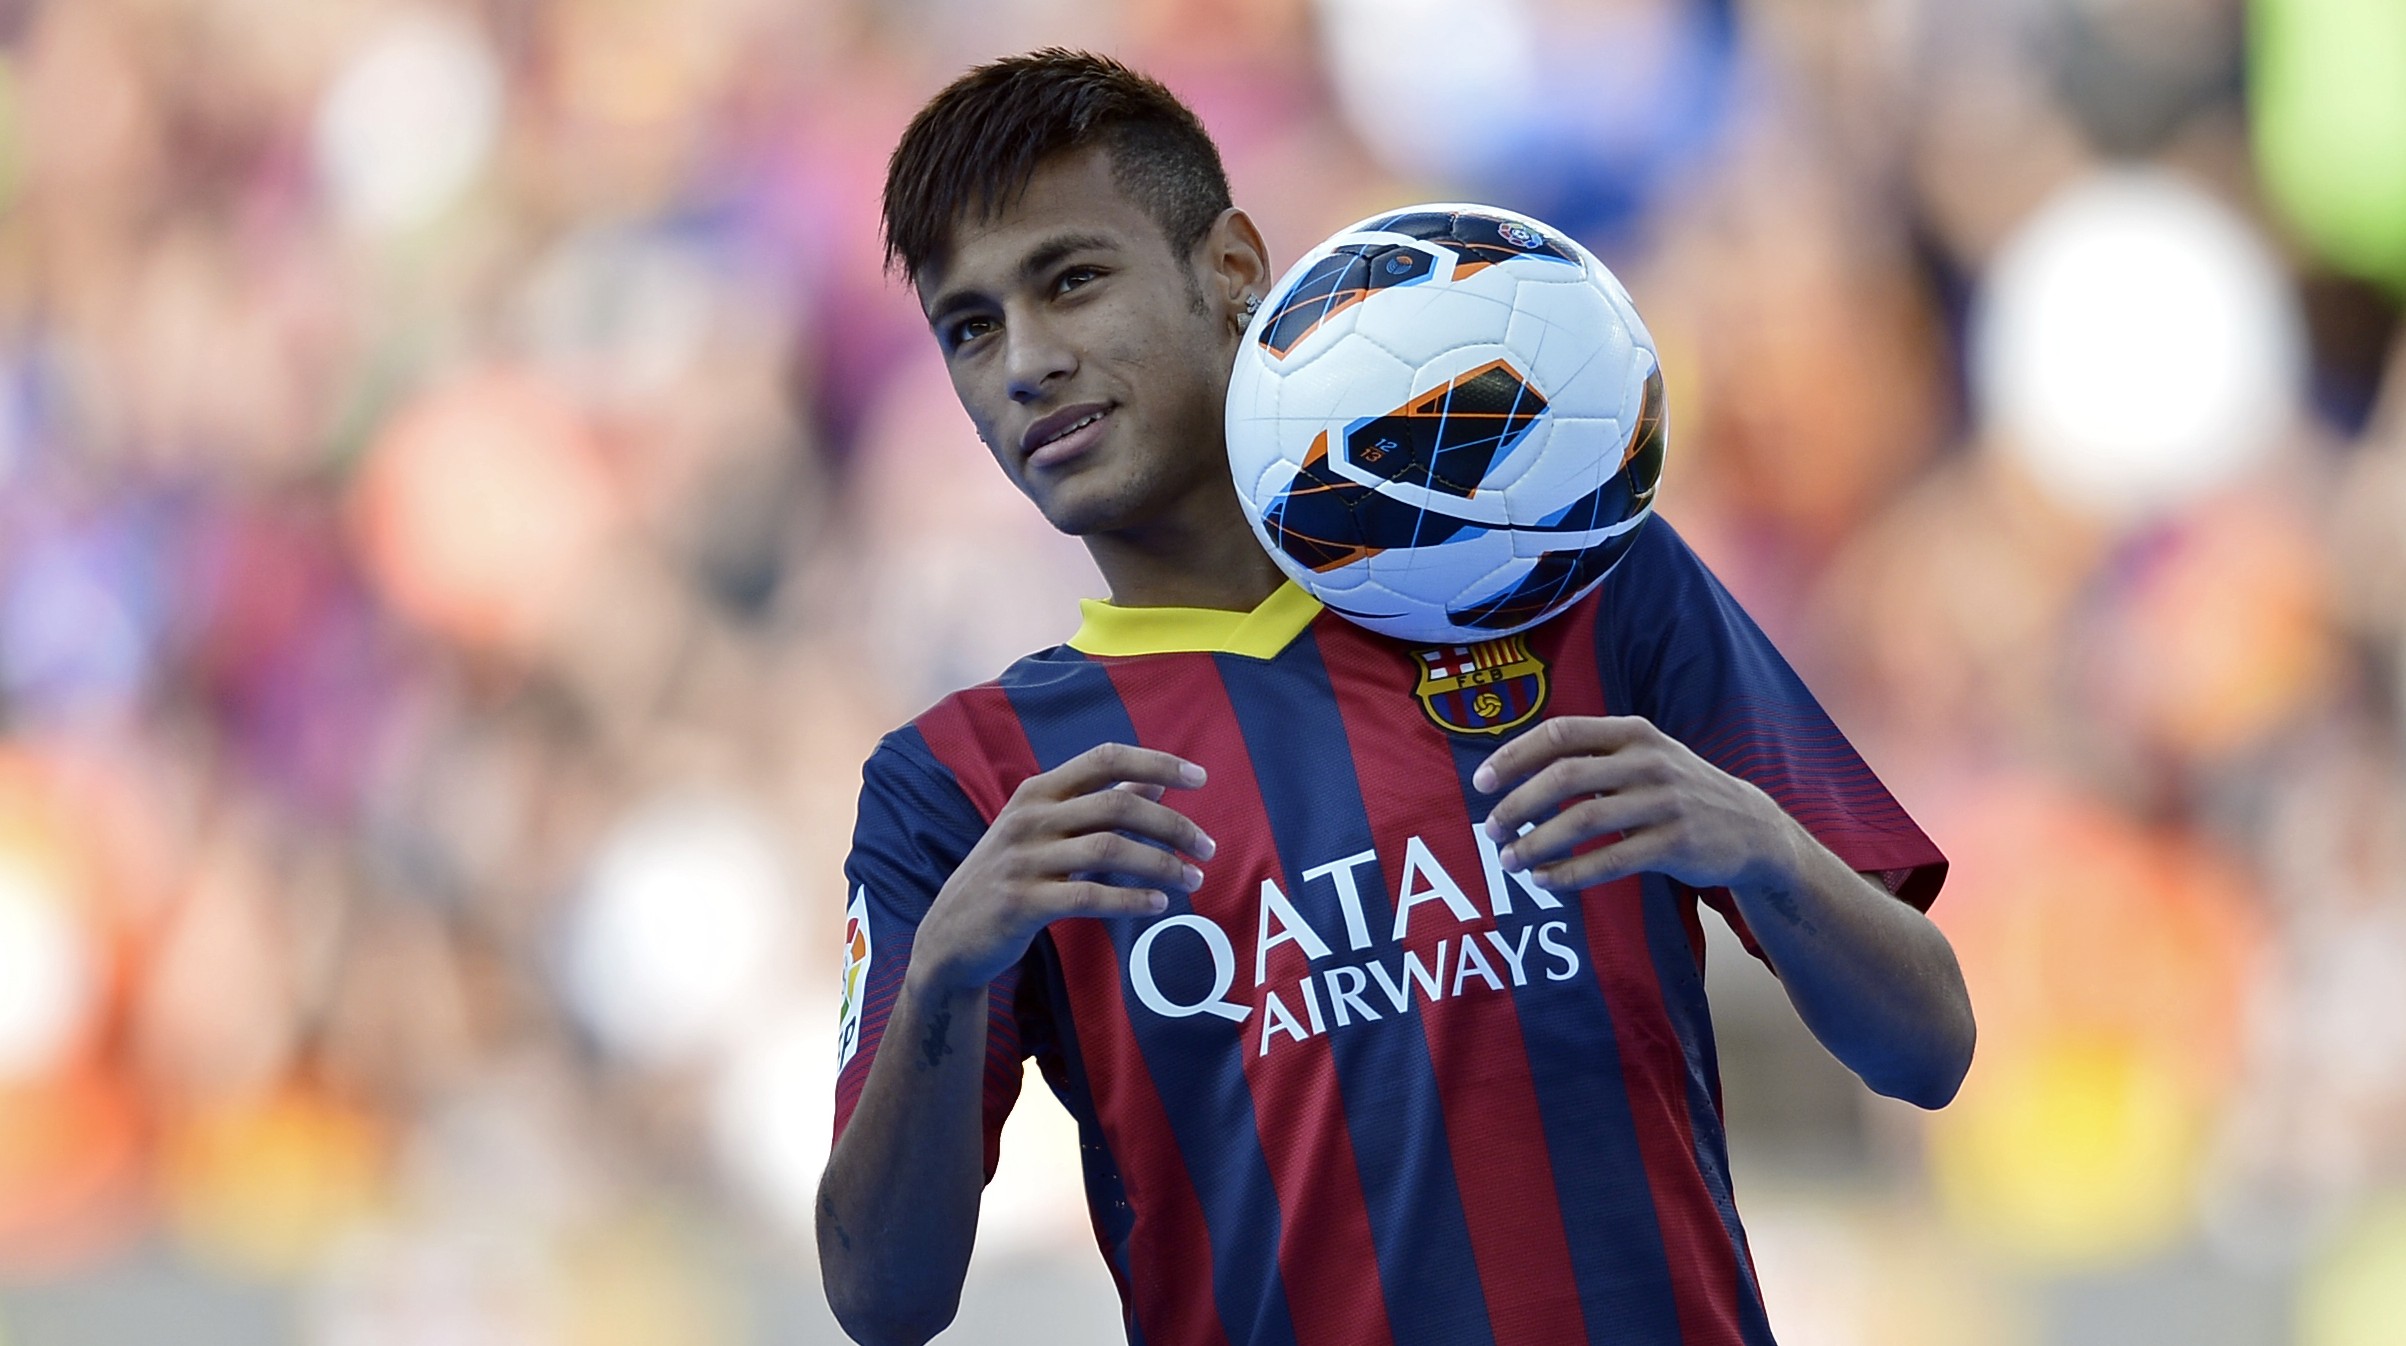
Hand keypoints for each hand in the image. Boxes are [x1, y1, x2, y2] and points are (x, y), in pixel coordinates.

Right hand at [911, 743, 1214, 993]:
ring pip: (1110, 850)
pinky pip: (1089, 896)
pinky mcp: (1022, 903)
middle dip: (1172, 824)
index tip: (1200, 777)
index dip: (1156, 761)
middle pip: (1117, 806)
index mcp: (1037, 791)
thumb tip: (1157, 778)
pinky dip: (1131, 899)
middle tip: (1208, 848)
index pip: (1105, 758)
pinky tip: (1158, 904)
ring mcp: (1023, 860)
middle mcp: (1029, 818)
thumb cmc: (1010, 876)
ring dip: (1161, 864)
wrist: (949, 937)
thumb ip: (1099, 802)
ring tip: (1194, 879)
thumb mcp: (1046, 830)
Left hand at [1473, 716, 1799, 894]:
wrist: (1751, 828)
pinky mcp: (1675, 844)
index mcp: (1632, 731)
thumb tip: (1519, 772)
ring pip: (1582, 821)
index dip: (1514, 756)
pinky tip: (1545, 881)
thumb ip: (1594, 755)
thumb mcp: (1645, 756)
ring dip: (1536, 843)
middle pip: (1563, 776)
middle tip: (1491, 831)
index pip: (1559, 733)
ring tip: (1510, 861)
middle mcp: (1647, 760)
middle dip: (1517, 805)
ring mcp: (1664, 802)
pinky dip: (1569, 873)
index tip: (1482, 782)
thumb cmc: (1679, 790)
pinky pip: (1608, 861)